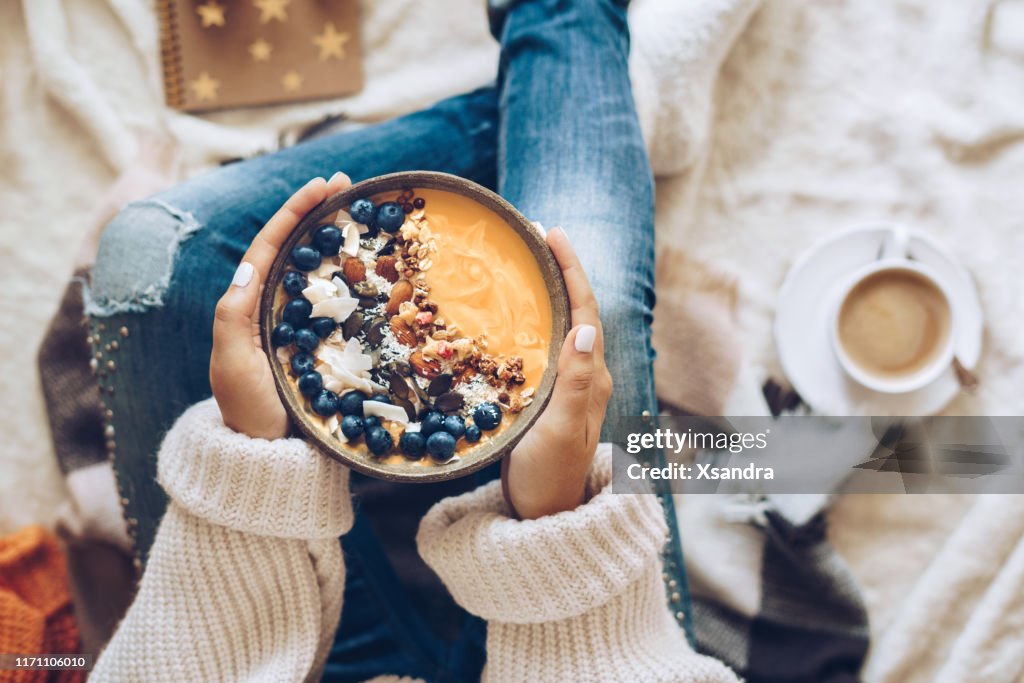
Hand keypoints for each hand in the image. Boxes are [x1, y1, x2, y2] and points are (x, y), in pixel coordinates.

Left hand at [210, 173, 352, 439]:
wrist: (269, 458)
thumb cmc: (248, 411)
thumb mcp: (233, 364)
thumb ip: (235, 317)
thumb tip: (251, 265)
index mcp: (248, 305)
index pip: (271, 245)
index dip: (296, 211)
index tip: (324, 185)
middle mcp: (273, 308)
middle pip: (296, 248)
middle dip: (320, 213)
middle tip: (351, 186)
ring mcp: (299, 327)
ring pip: (317, 271)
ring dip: (338, 240)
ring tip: (363, 214)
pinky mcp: (322, 346)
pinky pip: (337, 304)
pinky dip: (353, 280)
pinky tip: (375, 269)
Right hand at [501, 228, 612, 518]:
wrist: (544, 516)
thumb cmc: (550, 476)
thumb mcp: (561, 429)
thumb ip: (576, 382)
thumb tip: (587, 328)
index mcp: (593, 378)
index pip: (586, 310)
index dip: (571, 270)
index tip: (552, 234)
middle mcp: (588, 376)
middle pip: (579, 310)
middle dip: (561, 270)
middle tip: (535, 236)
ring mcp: (571, 387)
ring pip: (565, 325)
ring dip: (551, 290)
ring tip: (526, 262)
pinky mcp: (554, 398)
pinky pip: (549, 345)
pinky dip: (537, 319)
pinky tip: (516, 313)